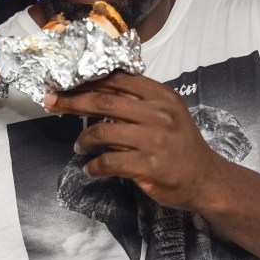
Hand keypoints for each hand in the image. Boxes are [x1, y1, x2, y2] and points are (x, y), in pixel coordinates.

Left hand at [42, 72, 222, 211]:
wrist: (206, 180)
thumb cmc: (181, 145)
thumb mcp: (167, 113)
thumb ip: (138, 102)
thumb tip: (96, 93)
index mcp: (161, 96)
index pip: (117, 80)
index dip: (87, 81)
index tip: (66, 84)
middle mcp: (159, 114)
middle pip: (104, 102)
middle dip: (72, 102)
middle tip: (52, 103)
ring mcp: (154, 140)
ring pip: (102, 132)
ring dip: (83, 139)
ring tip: (78, 146)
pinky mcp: (149, 167)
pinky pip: (109, 162)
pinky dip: (93, 166)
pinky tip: (89, 169)